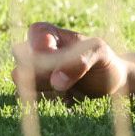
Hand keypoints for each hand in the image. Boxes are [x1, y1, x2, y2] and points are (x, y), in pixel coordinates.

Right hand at [12, 22, 134, 98]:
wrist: (110, 82)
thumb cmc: (103, 60)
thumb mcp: (99, 53)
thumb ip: (80, 61)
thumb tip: (56, 81)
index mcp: (46, 33)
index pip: (34, 40)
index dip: (47, 54)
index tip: (62, 61)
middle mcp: (33, 52)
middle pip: (24, 64)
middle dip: (45, 76)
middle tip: (65, 80)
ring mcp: (33, 74)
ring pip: (25, 84)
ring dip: (48, 91)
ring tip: (69, 89)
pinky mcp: (36, 94)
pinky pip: (31, 101)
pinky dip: (49, 102)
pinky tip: (66, 99)